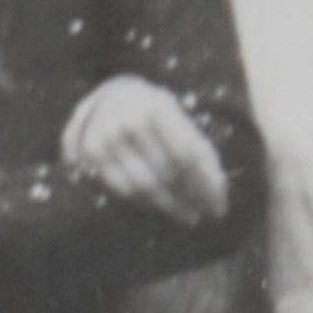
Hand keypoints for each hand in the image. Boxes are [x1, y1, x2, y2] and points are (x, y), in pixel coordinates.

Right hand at [62, 75, 227, 225]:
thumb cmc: (157, 115)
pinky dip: (147, 203)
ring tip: (189, 215)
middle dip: (191, 197)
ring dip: (171, 206)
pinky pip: (124, 189)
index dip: (204, 184)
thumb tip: (218, 195)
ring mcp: (108, 137)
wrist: (111, 98)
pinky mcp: (93, 153)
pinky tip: (163, 207)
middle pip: (167, 172)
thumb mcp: (180, 121)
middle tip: (206, 212)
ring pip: (145, 186)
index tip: (219, 206)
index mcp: (159, 107)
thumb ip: (199, 151)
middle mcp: (130, 120)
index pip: (187, 153)